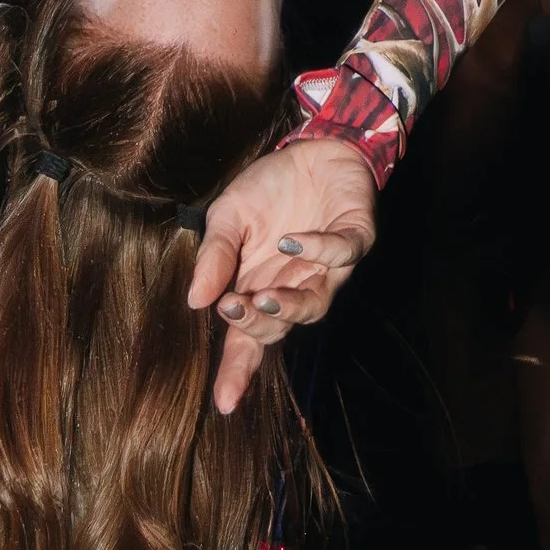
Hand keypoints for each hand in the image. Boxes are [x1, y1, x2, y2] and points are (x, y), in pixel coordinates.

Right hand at [187, 136, 376, 414]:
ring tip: (264, 296)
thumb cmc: (268, 190)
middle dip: (257, 325)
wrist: (313, 147)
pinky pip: (342, 252)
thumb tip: (194, 300)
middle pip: (281, 326)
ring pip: (317, 302)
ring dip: (291, 304)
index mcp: (260, 286)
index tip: (224, 402)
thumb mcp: (228, 215)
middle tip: (233, 309)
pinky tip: (293, 240)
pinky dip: (319, 249)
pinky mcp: (355, 236)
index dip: (238, 371)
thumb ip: (214, 255)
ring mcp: (329, 266)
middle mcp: (296, 285)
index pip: (248, 339)